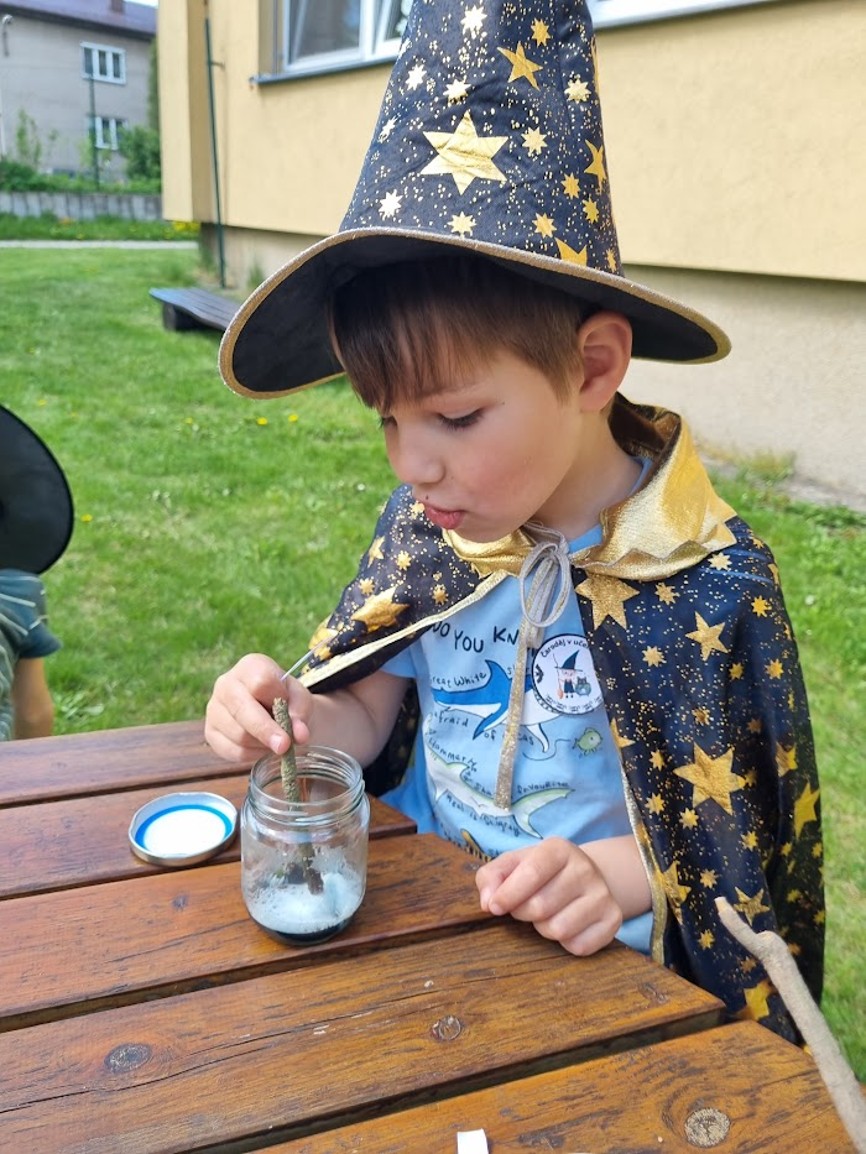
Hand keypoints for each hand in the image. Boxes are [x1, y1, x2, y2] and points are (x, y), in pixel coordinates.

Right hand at [204, 653, 312, 762]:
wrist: (274, 712)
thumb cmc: (288, 701)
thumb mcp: (300, 700)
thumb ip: (300, 714)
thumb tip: (300, 735)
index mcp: (250, 666)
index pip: (261, 682)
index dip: (278, 701)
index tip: (292, 714)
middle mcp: (226, 683)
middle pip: (242, 709)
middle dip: (266, 731)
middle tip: (285, 746)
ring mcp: (214, 708)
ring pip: (239, 734)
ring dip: (263, 744)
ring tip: (276, 742)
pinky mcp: (211, 732)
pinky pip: (233, 750)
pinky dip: (253, 755)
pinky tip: (263, 748)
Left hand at [475, 836, 623, 955]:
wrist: (584, 878)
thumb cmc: (540, 873)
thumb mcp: (513, 865)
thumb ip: (491, 877)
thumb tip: (488, 902)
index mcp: (559, 849)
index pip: (531, 872)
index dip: (508, 894)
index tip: (494, 907)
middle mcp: (585, 868)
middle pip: (540, 907)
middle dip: (523, 913)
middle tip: (525, 907)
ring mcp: (603, 894)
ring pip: (559, 930)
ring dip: (543, 929)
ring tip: (547, 915)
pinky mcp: (613, 920)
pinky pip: (578, 946)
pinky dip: (565, 944)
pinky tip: (567, 925)